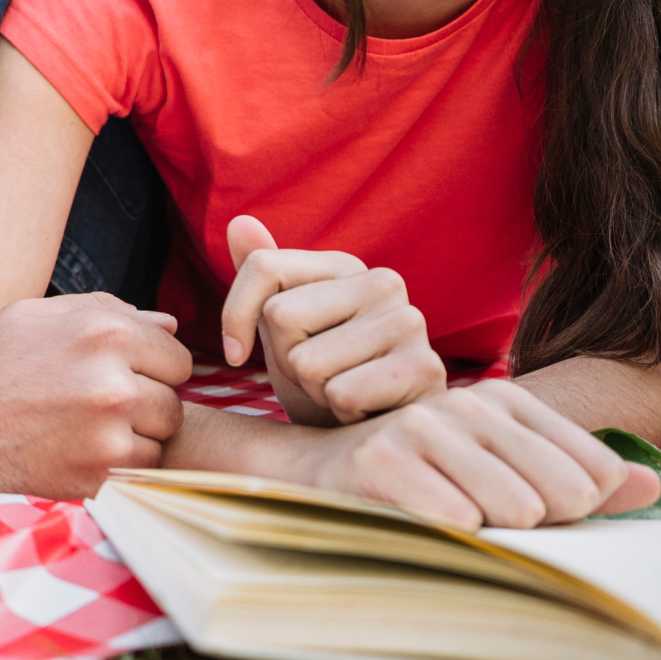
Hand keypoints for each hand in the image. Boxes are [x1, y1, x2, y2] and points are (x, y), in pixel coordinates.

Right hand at [0, 292, 192, 498]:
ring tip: (90, 427)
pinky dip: (120, 465)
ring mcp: (107, 436)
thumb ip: (107, 310)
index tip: (123, 373)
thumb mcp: (38, 315)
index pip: (176, 357)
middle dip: (147, 402)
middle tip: (102, 404)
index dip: (152, 365)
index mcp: (104, 333)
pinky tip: (82, 451)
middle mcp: (113, 383)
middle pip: (174, 401)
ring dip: (138, 436)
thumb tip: (169, 325)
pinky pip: (140, 472)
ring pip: (162, 440)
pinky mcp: (97, 479)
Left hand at [221, 216, 446, 425]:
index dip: (235, 316)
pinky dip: (340, 413)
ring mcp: (409, 322)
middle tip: (317, 376)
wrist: (373, 438)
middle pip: (280, 315)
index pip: (263, 267)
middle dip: (283, 360)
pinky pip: (340, 394)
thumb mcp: (282, 327)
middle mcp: (382, 282)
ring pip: (306, 361)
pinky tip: (365, 411)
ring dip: (312, 391)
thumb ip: (262, 274)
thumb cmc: (324, 378)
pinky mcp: (426, 369)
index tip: (235, 353)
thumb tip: (240, 221)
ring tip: (342, 392)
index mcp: (344, 265)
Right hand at [299, 378, 660, 527]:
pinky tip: (421, 523)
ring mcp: (422, 428)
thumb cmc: (425, 480)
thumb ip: (577, 477)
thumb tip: (651, 484)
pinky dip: (449, 538)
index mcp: (503, 400)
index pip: (593, 471)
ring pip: (515, 509)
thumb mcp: (504, 474)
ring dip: (492, 535)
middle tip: (485, 517)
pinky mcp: (383, 460)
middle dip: (537, 526)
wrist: (320, 472)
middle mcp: (465, 405)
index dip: (574, 510)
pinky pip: (457, 521)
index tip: (530, 508)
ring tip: (454, 519)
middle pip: (561, 493)